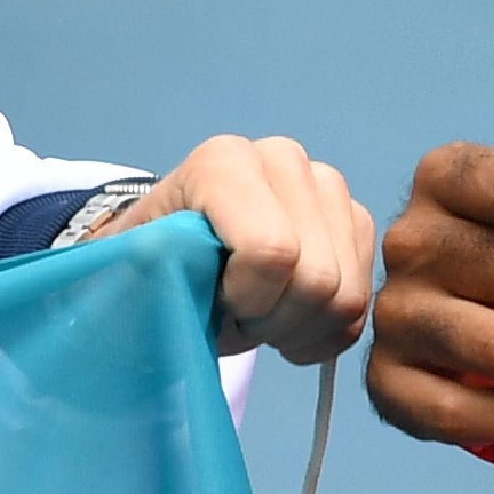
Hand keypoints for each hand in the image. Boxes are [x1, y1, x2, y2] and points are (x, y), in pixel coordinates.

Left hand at [92, 134, 380, 363]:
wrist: (172, 254)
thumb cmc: (148, 265)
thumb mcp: (130, 267)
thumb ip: (155, 268)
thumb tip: (190, 279)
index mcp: (226, 161)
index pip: (272, 251)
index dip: (246, 300)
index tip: (212, 302)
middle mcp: (286, 160)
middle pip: (318, 277)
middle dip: (275, 321)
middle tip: (235, 320)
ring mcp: (328, 188)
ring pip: (347, 295)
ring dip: (300, 330)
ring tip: (259, 323)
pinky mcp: (355, 221)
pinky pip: (364, 303)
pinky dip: (326, 333)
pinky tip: (287, 327)